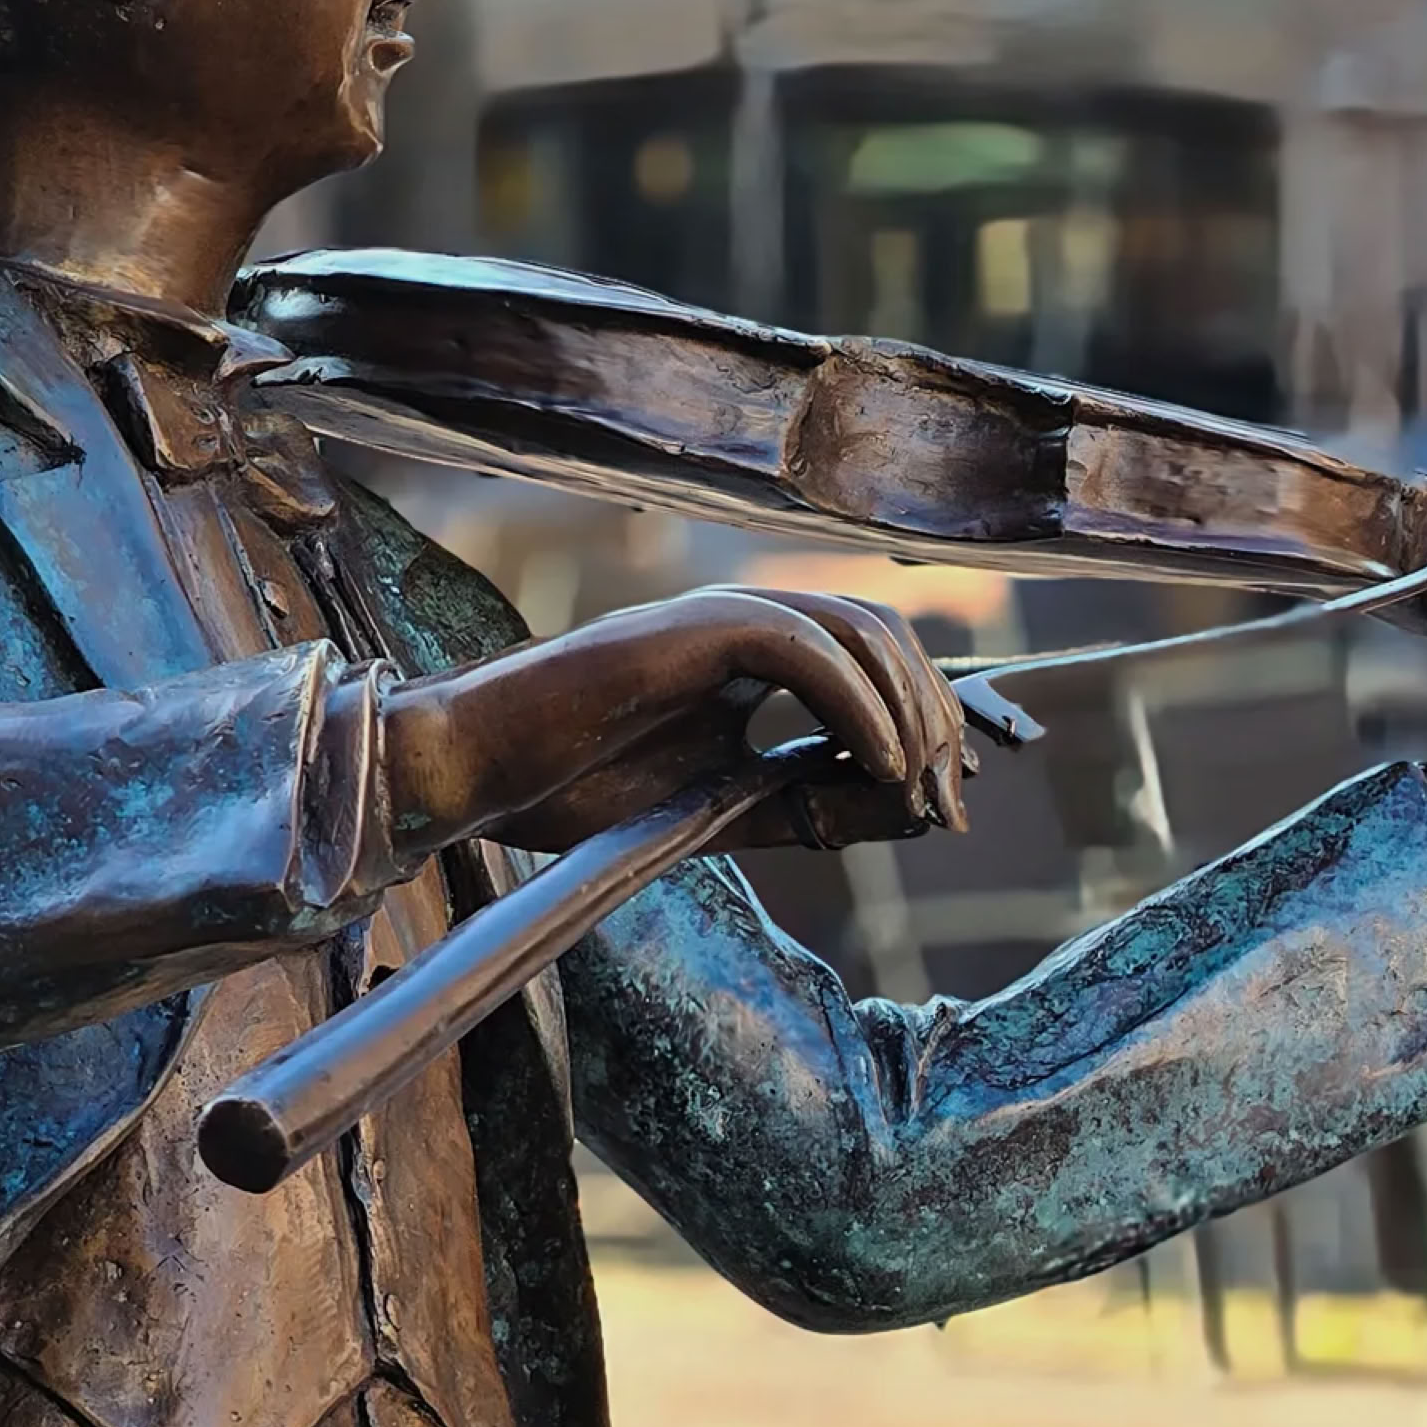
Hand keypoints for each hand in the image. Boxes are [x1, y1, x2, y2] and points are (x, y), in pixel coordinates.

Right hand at [375, 585, 976, 865]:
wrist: (480, 772)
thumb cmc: (575, 788)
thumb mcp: (721, 807)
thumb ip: (804, 801)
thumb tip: (904, 809)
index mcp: (753, 657)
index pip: (872, 660)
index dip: (926, 720)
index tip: (947, 802)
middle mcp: (746, 622)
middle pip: (883, 636)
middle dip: (933, 717)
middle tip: (946, 803)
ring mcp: (719, 617)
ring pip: (858, 628)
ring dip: (907, 708)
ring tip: (918, 785)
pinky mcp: (693, 628)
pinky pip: (803, 647)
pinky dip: (857, 701)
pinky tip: (878, 763)